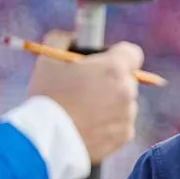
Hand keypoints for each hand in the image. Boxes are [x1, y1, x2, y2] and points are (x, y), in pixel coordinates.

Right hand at [26, 30, 141, 162]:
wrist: (47, 140)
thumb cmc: (47, 96)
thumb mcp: (48, 57)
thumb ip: (65, 39)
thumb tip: (75, 37)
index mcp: (114, 68)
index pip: (132, 53)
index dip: (117, 55)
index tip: (103, 62)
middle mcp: (127, 91)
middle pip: (127, 79)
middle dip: (111, 81)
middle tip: (87, 88)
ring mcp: (128, 115)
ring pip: (124, 103)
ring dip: (110, 103)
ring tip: (84, 111)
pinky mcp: (124, 135)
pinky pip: (120, 124)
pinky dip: (108, 124)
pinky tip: (88, 125)